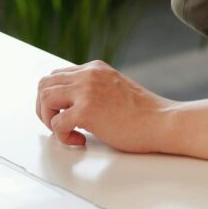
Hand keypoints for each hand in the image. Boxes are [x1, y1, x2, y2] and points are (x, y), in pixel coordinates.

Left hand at [35, 60, 173, 151]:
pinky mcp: (87, 110)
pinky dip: (62, 136)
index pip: (56, 75)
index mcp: (94, 68)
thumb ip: (93, 90)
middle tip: (58, 124)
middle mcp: (88, 74)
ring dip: (49, 119)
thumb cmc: (143, 113)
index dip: (54, 98)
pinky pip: (56, 123)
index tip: (62, 114)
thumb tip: (70, 105)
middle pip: (44, 84)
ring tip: (67, 131)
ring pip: (44, 98)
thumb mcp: (114, 89)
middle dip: (45, 108)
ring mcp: (87, 90)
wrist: (163, 121)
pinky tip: (80, 140)